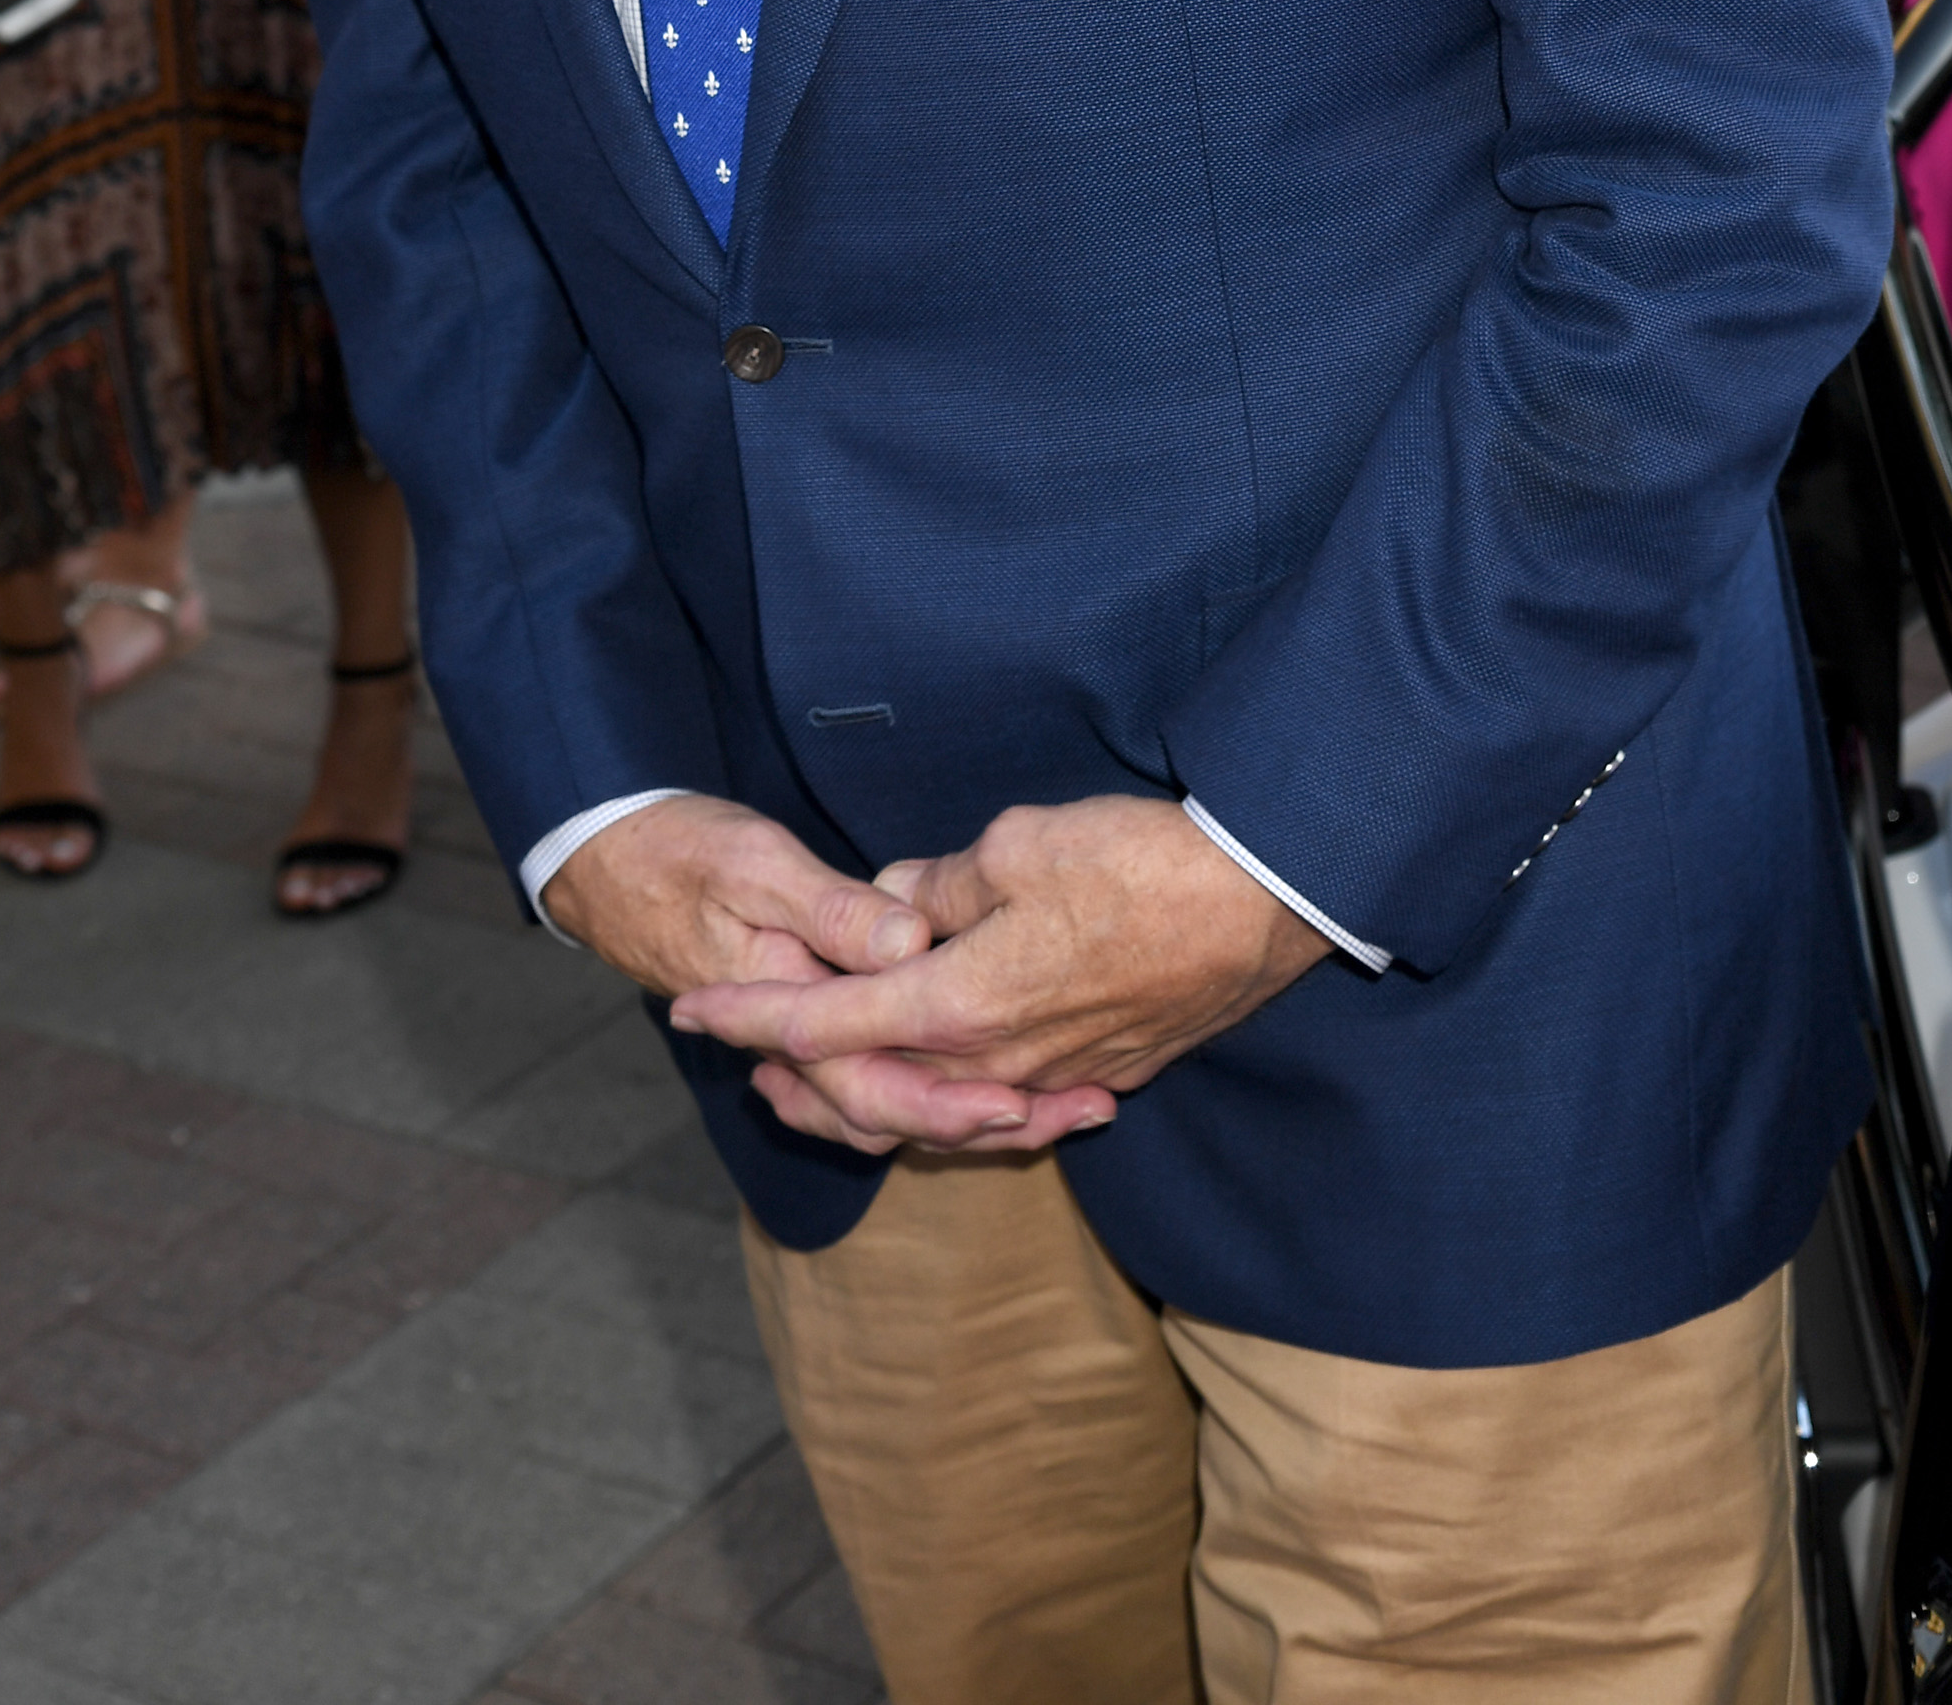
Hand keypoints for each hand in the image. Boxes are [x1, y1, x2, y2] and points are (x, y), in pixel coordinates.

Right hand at [543, 796, 1051, 1150]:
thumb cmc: (681, 853)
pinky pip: (886, 1078)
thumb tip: (906, 945)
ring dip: (980, 1113)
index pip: (876, 1089)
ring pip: (900, 1107)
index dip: (953, 1102)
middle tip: (1087, 1107)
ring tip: (1071, 1103)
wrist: (609, 863)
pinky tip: (1003, 1072)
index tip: (1025, 1101)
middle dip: (996, 1123)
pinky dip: (945, 1086)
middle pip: (904, 1115)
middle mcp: (800, 1049)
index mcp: (790, 1014)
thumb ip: (831, 914)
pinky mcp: (818, 1021)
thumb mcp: (756, 866)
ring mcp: (807, 1041)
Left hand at [669, 794, 1330, 1158]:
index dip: (750, 1016)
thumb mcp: (1017, 845)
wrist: (1262, 903)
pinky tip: (952, 1081)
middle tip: (741, 1055)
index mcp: (961, 1004)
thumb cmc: (1137, 862)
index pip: (827, 1020)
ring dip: (876, 1087)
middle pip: (873, 1086)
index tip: (688, 1013)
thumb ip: (938, 886)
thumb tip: (893, 904)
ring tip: (825, 1073)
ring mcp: (1056, 1081)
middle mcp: (998, 1064)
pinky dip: (959, 1095)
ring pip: (941, 1106)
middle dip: (797, 1071)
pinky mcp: (1106, 1076)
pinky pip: (1009, 1103)